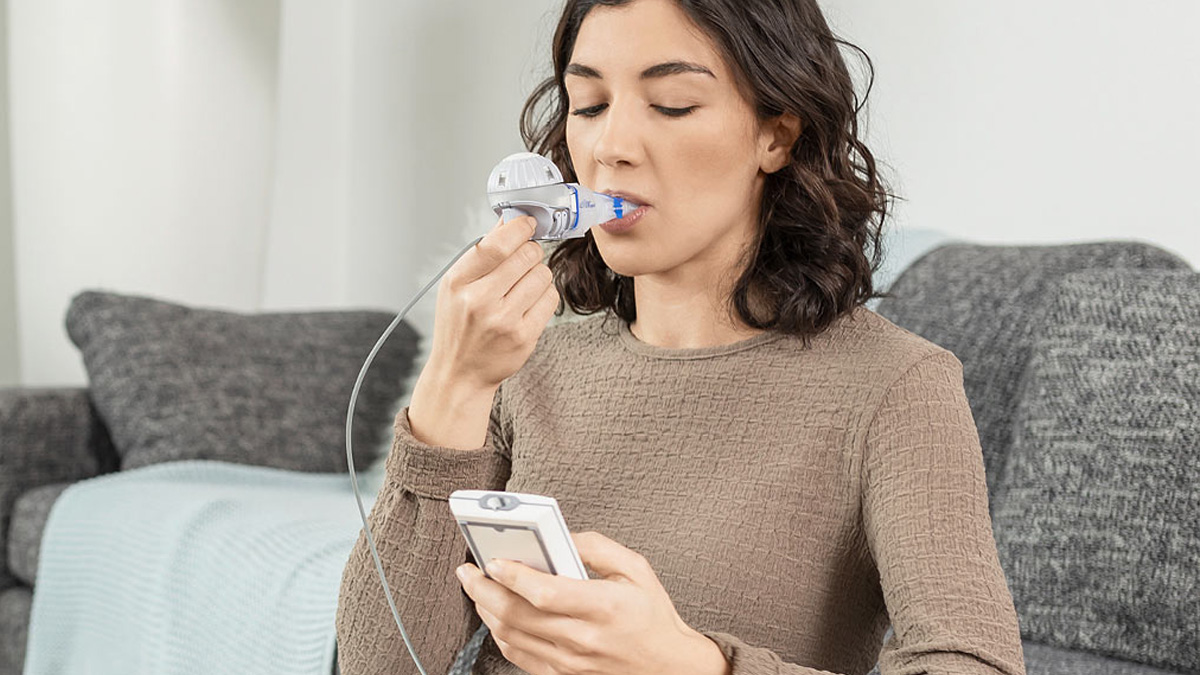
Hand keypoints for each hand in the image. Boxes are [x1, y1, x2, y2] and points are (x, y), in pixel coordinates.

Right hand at [426, 214, 558, 390]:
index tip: (528, 223)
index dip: (518, 228)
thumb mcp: (456, 286)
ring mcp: (503, 320)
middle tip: (525, 258)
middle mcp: (479, 301)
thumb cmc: (458, 326)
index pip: (495, 245)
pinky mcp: (524, 336)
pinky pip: (550, 299)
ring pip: (542, 275)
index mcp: (458, 283)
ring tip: (523, 285)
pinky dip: (544, 295)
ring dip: (538, 274)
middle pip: (526, 256)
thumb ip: (482, 253)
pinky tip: (529, 302)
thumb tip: (508, 220)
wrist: (460, 373)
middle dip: (531, 251)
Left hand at [456, 531, 729, 674]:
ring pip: (510, 636)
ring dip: (485, 609)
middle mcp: (582, 637)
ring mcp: (569, 661)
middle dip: (483, 590)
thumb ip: (597, 546)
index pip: (545, 592)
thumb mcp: (636, 569)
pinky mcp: (562, 674)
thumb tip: (561, 536)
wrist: (668, 666)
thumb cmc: (652, 616)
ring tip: (477, 587)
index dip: (513, 575)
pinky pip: (518, 655)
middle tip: (468, 570)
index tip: (493, 559)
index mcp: (603, 606)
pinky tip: (495, 614)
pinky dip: (499, 634)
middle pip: (517, 615)